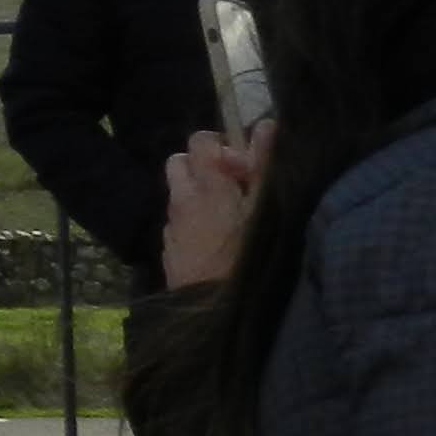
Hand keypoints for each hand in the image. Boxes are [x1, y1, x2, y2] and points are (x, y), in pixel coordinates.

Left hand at [162, 126, 274, 289]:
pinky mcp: (169, 251)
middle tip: (233, 185)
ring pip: (178, 195)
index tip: (244, 165)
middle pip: (179, 162)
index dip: (222, 145)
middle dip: (202, 166)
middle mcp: (181, 200)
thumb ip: (265, 164)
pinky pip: (178, 224)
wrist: (214, 310)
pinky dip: (193, 223)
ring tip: (229, 216)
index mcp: (205, 184)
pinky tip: (217, 242)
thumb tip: (265, 125)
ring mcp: (171, 226)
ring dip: (198, 196)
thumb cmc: (249, 254)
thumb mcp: (266, 207)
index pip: (200, 140)